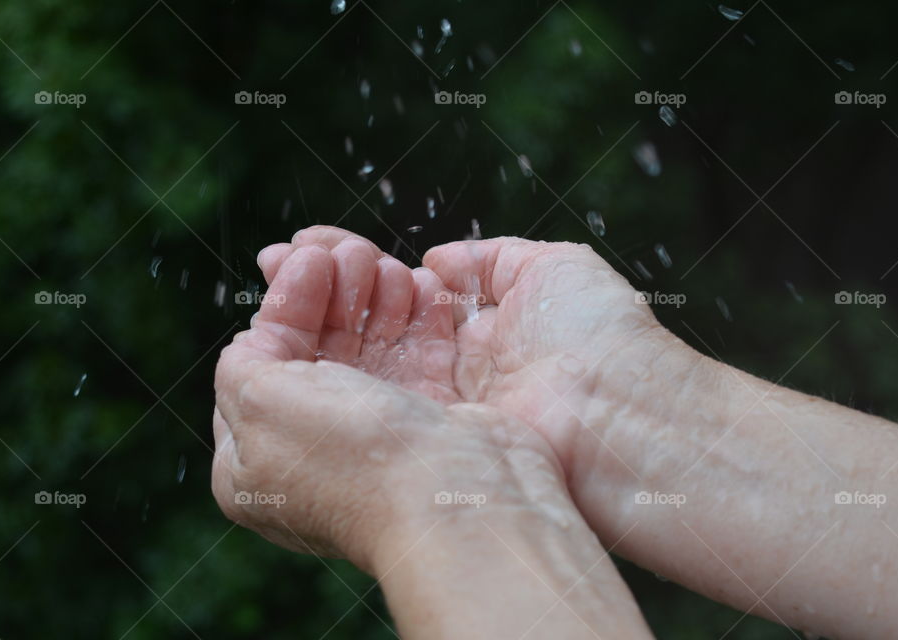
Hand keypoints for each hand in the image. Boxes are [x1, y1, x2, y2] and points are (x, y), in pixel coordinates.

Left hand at [212, 243, 564, 571]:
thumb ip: (242, 363)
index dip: (284, 307)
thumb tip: (261, 338)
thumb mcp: (260, 402)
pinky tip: (418, 284)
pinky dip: (416, 318)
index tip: (307, 260)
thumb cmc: (352, 456)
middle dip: (333, 294)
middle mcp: (315, 451)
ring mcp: (375, 439)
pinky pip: (416, 357)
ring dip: (375, 298)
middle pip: (317, 351)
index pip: (261, 365)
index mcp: (258, 463)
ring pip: (369, 349)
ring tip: (384, 265)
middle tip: (351, 254)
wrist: (456, 497)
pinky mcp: (429, 424)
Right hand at [263, 226, 697, 470]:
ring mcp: (429, 407)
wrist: (617, 415)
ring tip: (284, 269)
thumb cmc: (596, 335)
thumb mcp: (551, 268)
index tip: (313, 244)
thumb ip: (490, 259)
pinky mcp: (417, 437)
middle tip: (280, 256)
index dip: (358, 270)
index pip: (403, 297)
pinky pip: (358, 393)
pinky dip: (319, 357)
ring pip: (357, 356)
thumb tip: (436, 259)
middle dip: (324, 287)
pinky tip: (286, 319)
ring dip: (315, 312)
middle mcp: (448, 372)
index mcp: (481, 332)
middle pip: (372, 325)